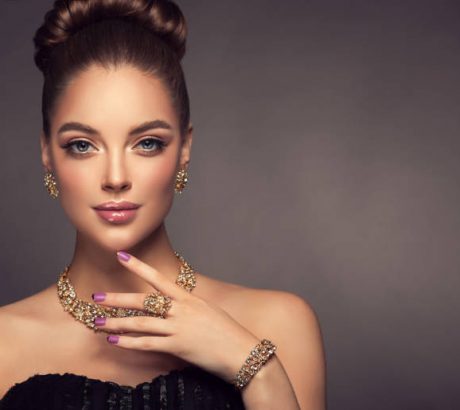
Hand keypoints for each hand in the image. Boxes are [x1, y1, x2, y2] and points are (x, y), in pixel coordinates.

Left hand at [91, 251, 260, 382]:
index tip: (121, 256)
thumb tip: (173, 303)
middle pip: (143, 300)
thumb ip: (188, 306)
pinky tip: (115, 342)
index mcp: (189, 298)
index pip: (158, 278)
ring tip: (98, 323)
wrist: (242, 351)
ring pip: (140, 322)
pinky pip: (148, 344)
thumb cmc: (227, 331)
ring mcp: (179, 328)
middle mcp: (181, 309)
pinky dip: (129, 343)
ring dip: (116, 323)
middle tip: (97, 297)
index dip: (138, 266)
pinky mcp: (178, 347)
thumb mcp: (208, 311)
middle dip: (118, 299)